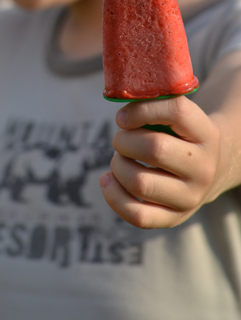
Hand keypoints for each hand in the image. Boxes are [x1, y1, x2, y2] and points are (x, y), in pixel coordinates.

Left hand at [99, 95, 220, 228]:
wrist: (212, 168)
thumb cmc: (181, 135)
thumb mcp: (179, 116)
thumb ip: (153, 104)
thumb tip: (118, 101)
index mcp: (206, 133)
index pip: (176, 111)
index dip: (141, 110)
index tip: (122, 116)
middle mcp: (203, 167)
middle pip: (154, 148)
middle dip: (124, 140)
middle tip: (120, 138)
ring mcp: (191, 197)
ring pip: (140, 183)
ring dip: (118, 166)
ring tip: (120, 158)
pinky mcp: (175, 218)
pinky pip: (137, 215)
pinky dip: (113, 195)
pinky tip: (107, 178)